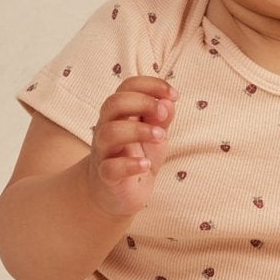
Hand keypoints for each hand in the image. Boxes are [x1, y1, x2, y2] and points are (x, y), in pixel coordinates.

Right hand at [85, 77, 176, 217]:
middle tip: (163, 115)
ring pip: (110, 132)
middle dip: (143, 102)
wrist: (116, 194)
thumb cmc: (136, 157)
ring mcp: (104, 152)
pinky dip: (130, 165)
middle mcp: (107, 128)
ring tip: (160, 137)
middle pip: (114, 103)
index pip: (127, 87)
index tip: (175, 95)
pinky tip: (147, 165)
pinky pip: (111, 168)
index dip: (151, 85)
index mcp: (119, 114)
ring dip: (138, 131)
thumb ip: (162, 118)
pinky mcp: (105, 176)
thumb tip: (169, 101)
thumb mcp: (155, 135)